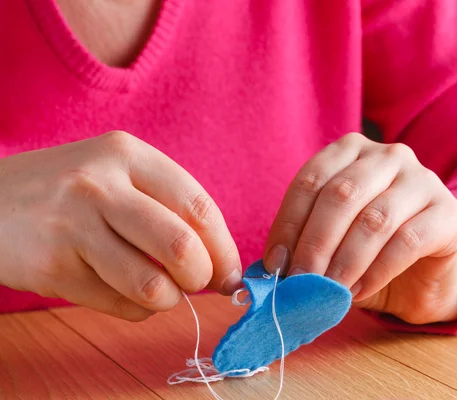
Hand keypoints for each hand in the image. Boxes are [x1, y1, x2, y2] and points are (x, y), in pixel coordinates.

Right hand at [0, 131, 241, 320]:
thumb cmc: (69, 193)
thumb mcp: (116, 176)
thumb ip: (169, 210)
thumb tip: (221, 266)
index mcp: (127, 155)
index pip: (198, 205)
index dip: (224, 247)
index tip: (231, 272)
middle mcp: (99, 185)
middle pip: (180, 246)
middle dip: (201, 277)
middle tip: (197, 283)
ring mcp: (71, 226)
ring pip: (152, 285)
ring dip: (168, 299)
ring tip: (160, 290)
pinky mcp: (51, 267)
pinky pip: (119, 305)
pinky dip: (135, 309)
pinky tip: (123, 291)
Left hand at [263, 132, 456, 324]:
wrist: (422, 276)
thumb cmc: (367, 254)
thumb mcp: (330, 241)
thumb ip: (304, 242)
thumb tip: (271, 265)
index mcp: (352, 150)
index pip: (312, 180)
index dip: (288, 223)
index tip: (275, 264)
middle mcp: (389, 156)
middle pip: (342, 195)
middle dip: (315, 243)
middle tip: (299, 281)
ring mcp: (424, 180)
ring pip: (373, 219)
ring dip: (344, 261)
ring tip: (327, 291)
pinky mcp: (449, 213)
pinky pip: (407, 241)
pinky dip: (376, 271)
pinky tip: (358, 291)